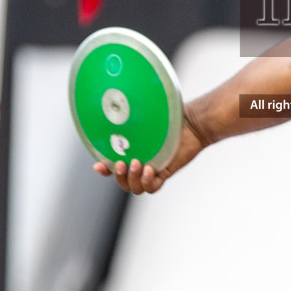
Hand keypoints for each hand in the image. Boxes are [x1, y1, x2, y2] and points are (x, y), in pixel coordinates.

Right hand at [93, 107, 207, 194]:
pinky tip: (150, 170)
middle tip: (121, 163)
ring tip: (136, 164)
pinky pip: (152, 188)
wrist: (192, 122)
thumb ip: (131, 115)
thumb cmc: (170, 115)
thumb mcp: (146, 114)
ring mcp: (152, 170)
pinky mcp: (165, 173)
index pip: (111, 165)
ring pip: (135, 187)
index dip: (103, 169)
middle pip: (122, 180)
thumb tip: (113, 102)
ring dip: (131, 179)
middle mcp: (140, 162)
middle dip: (117, 175)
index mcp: (131, 151)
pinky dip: (148, 182)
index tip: (98, 165)